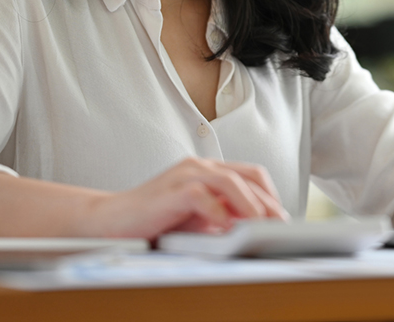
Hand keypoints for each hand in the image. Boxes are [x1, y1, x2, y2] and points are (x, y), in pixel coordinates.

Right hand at [87, 157, 288, 239]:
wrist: (112, 220)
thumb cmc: (155, 219)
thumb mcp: (197, 216)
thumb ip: (223, 213)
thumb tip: (254, 225)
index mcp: (207, 169)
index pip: (251, 174)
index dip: (270, 194)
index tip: (280, 217)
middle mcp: (199, 166)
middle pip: (246, 176)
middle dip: (267, 202)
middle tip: (279, 225)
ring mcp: (185, 175)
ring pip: (229, 181)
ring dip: (249, 204)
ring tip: (259, 225)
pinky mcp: (171, 191)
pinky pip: (201, 196)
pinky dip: (217, 212)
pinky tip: (224, 227)